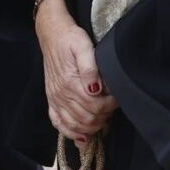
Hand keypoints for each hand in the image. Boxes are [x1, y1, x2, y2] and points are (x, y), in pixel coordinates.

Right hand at [35, 0, 116, 141]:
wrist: (52, 34)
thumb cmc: (70, 38)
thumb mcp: (83, 45)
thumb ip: (90, 68)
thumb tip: (96, 89)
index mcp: (70, 82)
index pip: (95, 106)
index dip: (110, 105)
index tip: (118, 97)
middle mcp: (61, 94)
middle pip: (87, 119)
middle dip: (104, 117)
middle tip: (112, 107)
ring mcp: (55, 99)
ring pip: (75, 125)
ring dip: (91, 127)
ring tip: (102, 118)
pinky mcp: (52, 100)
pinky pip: (58, 123)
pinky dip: (71, 132)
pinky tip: (82, 135)